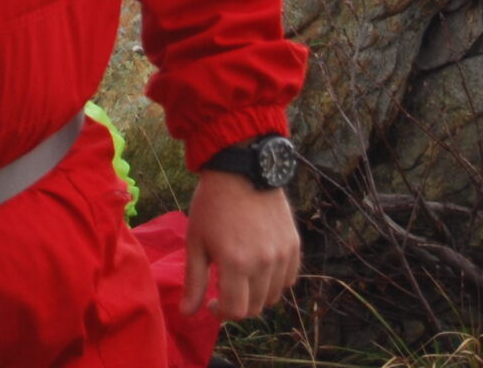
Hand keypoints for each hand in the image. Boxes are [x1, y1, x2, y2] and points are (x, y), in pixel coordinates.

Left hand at [181, 168, 302, 320]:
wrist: (241, 169)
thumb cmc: (212, 204)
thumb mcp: (196, 241)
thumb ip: (194, 281)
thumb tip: (188, 313)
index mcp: (236, 263)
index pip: (236, 311)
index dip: (222, 313)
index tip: (211, 302)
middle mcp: (264, 262)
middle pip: (256, 307)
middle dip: (238, 306)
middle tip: (224, 291)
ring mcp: (282, 254)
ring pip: (274, 296)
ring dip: (257, 296)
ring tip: (241, 279)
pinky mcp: (294, 244)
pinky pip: (289, 278)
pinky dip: (275, 282)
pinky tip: (260, 270)